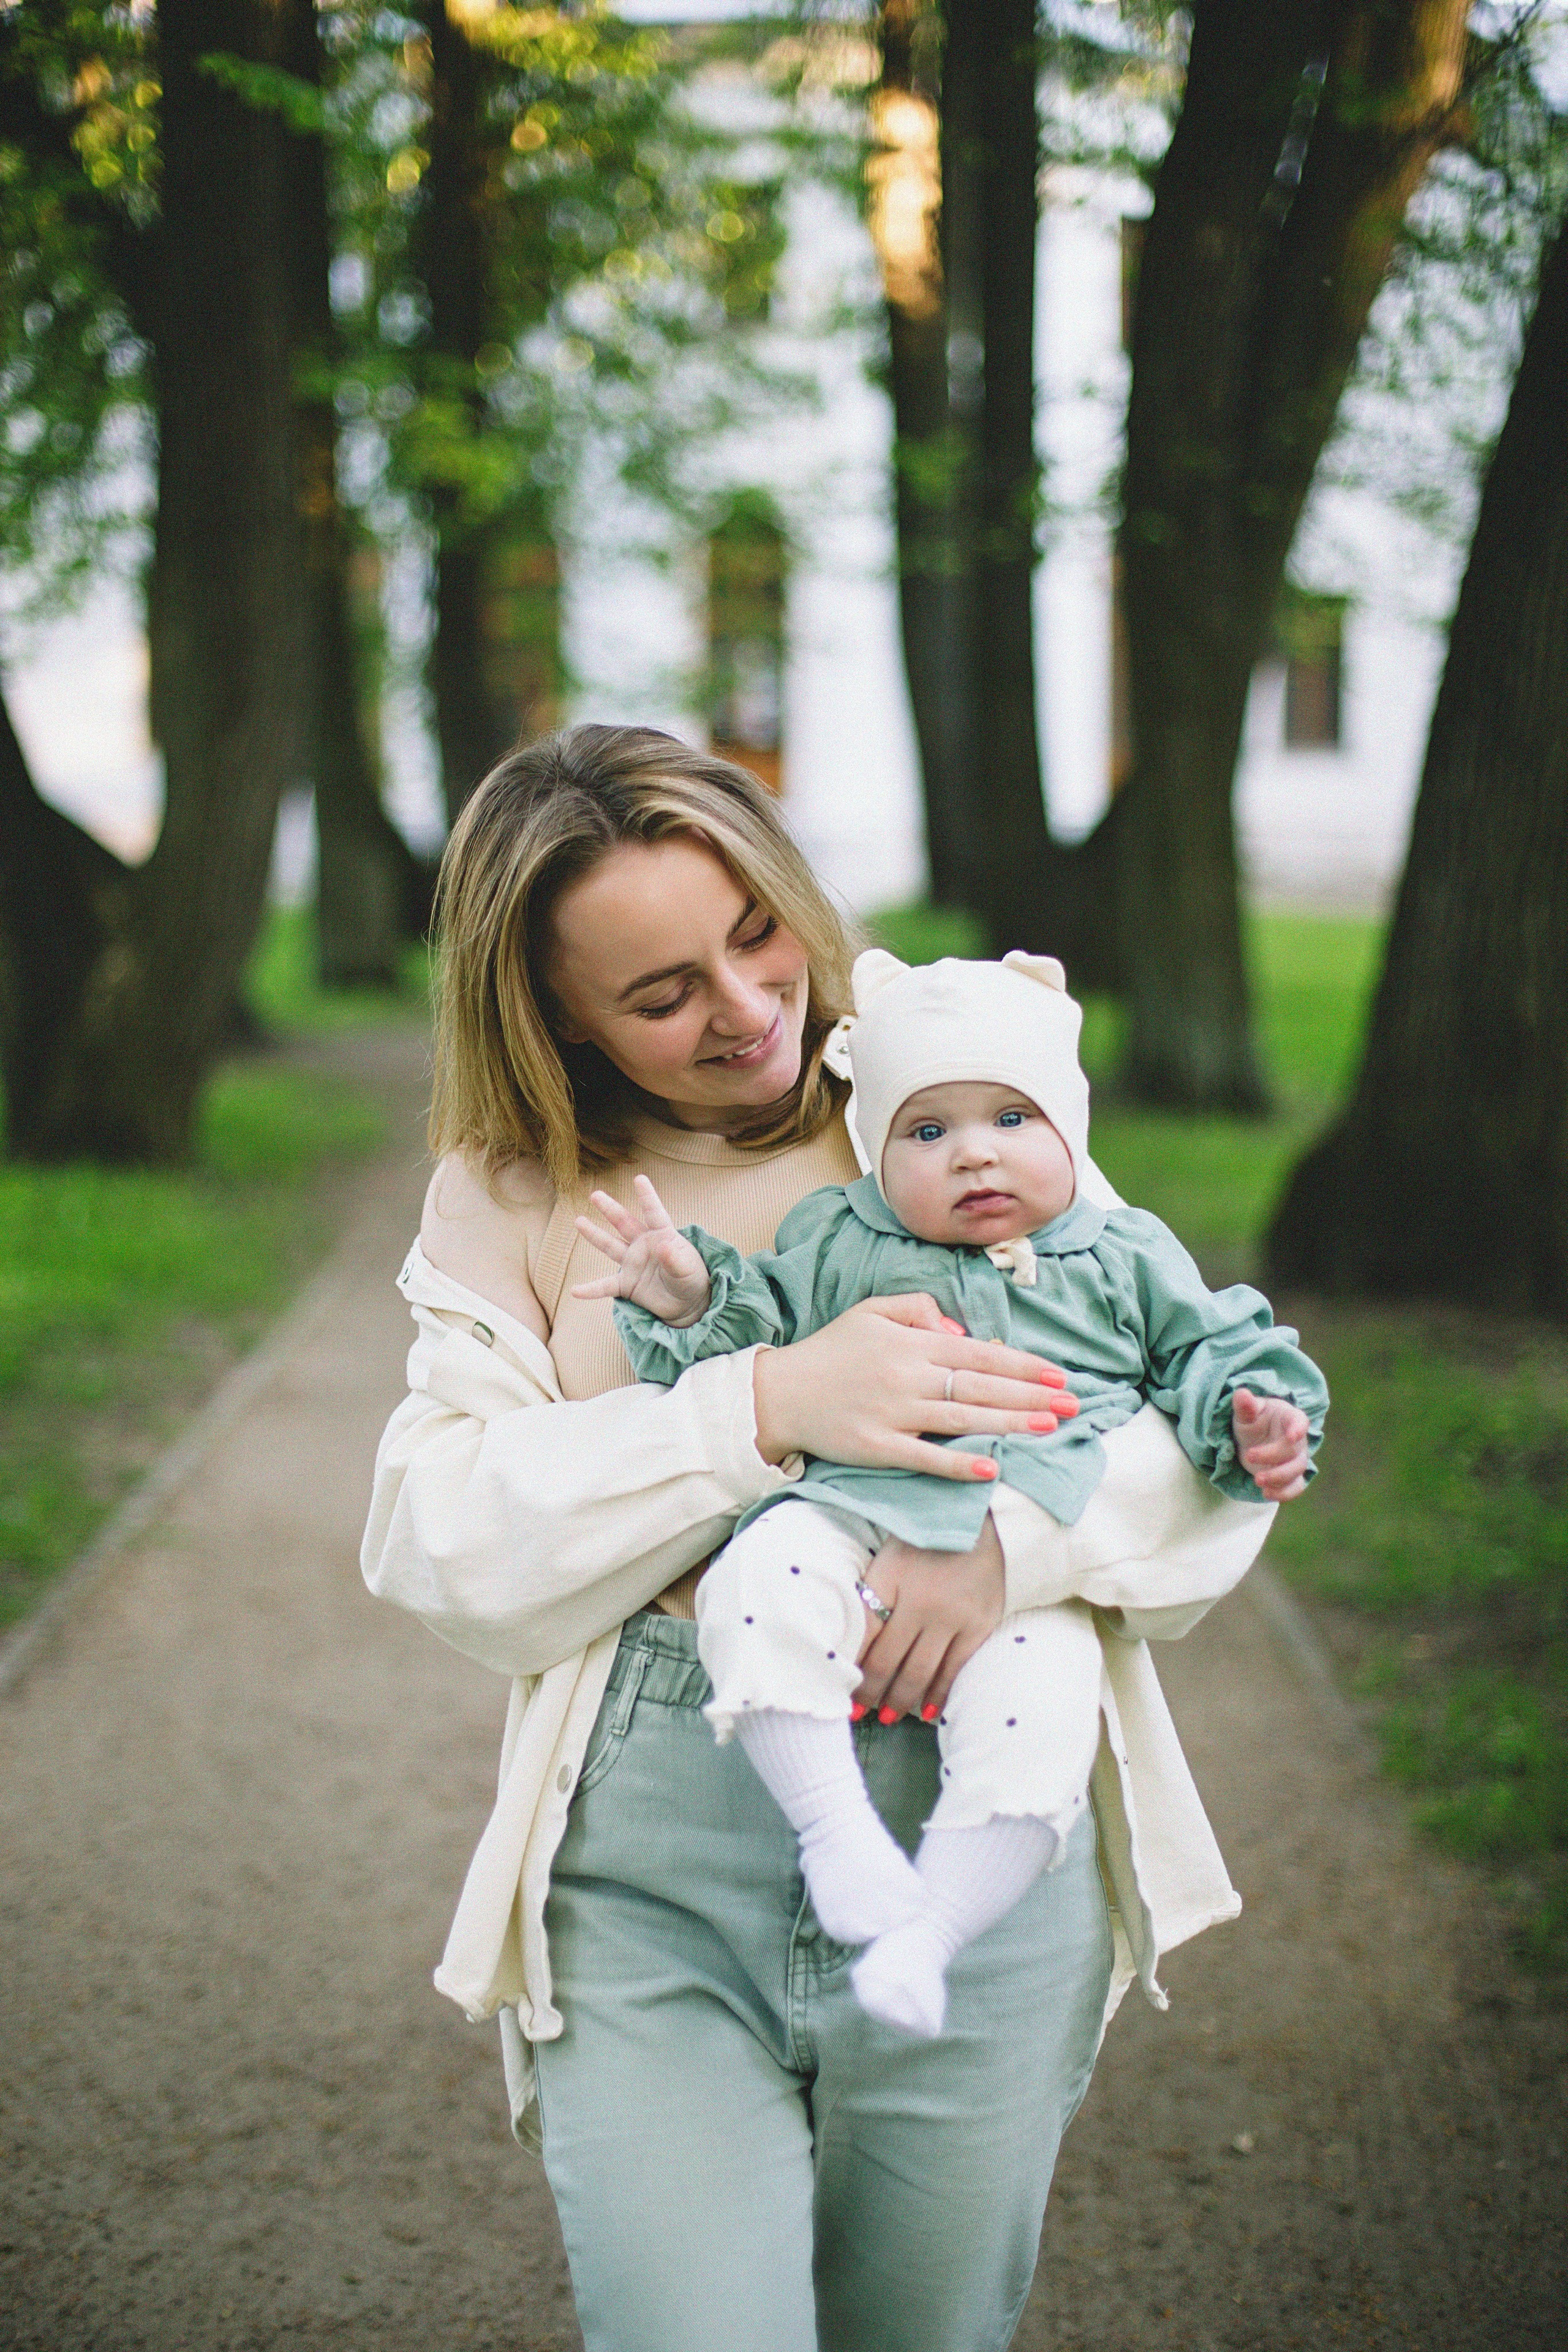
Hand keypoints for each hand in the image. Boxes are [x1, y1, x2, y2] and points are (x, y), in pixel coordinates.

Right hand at [570, 1175, 712, 1326]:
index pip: (654, 1213)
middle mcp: (644, 1245)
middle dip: (609, 1209)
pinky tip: (575, 1291)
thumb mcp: (688, 1270)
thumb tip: (663, 1246)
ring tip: (578, 1220)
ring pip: (610, 1246)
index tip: (639, 1178)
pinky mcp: (627, 1285)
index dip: (647, 1196)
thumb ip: (676, 1260)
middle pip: (624, 1223)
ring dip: (594, 1234)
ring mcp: (633, 1264)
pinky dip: (591, 1290)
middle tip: (595, 1195)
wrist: (688, 1305)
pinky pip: (605, 1287)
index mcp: (663, 1236)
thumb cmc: (692, 1280)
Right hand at [751, 1291, 1075, 1478]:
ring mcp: (893, 1412)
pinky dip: (956, 1463)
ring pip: (962, 1417)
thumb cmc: (829, 1351)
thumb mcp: (871, 1311)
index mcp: (910, 1343)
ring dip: (1010, 1423)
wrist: (778, 1391)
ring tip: (1050, 1426)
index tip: (1058, 1374)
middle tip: (1073, 1404)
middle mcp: (907, 1375)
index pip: (979, 1353)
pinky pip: (923, 1456)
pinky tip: (989, 1468)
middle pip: (981, 1385)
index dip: (1022, 1365)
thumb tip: (958, 1330)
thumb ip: (917, 1308)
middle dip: (1032, 1394)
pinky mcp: (875, 1446)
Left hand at [852, 1518, 1006, 1722]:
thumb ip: (872, 1593)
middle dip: (870, 1692)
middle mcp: (920, 1603)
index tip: (838, 1687)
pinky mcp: (979, 1625)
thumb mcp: (890, 1558)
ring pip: (920, 1671)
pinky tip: (927, 1711)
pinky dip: (939, 1693)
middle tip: (856, 1714)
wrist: (984, 1522)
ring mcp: (952, 1617)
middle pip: (888, 1660)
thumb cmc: (926, 1541)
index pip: (863, 1634)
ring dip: (900, 1700)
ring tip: (885, 1718)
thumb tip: (852, 1641)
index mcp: (891, 1580)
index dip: (850, 1665)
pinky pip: (955, 1668)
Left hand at [1232, 1388, 1311, 1500]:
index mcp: (1289, 1418)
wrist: (1253, 1440)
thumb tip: (1241, 1393)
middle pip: (1294, 1450)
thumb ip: (1245, 1405)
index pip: (1300, 1421)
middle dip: (1273, 1456)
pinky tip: (1266, 1494)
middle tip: (1249, 1456)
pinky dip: (1284, 1493)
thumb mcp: (1245, 1413)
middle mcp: (1297, 1440)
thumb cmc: (1253, 1421)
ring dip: (1278, 1478)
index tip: (1292, 1435)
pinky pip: (1295, 1487)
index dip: (1298, 1429)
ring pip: (1297, 1471)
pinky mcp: (1290, 1477)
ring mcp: (1296, 1459)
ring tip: (1257, 1480)